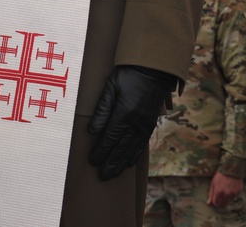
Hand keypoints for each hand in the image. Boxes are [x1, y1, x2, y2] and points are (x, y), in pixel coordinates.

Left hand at [87, 65, 176, 179]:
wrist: (153, 69)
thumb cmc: (128, 74)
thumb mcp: (111, 87)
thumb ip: (102, 109)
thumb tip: (91, 130)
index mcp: (124, 114)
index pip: (109, 139)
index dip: (100, 152)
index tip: (92, 161)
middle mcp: (135, 124)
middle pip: (120, 149)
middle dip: (110, 163)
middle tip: (101, 176)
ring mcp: (144, 125)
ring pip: (131, 150)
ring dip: (121, 163)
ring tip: (112, 174)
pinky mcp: (149, 124)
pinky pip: (141, 144)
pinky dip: (134, 155)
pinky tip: (128, 162)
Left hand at [207, 171, 242, 206]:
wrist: (231, 168)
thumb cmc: (220, 176)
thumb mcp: (213, 183)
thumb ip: (211, 194)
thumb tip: (209, 204)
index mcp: (218, 192)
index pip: (216, 204)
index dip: (216, 202)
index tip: (216, 200)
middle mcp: (226, 194)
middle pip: (224, 204)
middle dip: (222, 201)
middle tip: (222, 195)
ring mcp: (233, 193)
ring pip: (230, 200)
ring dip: (228, 197)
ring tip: (227, 189)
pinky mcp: (239, 192)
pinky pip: (235, 196)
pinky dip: (233, 193)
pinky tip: (232, 187)